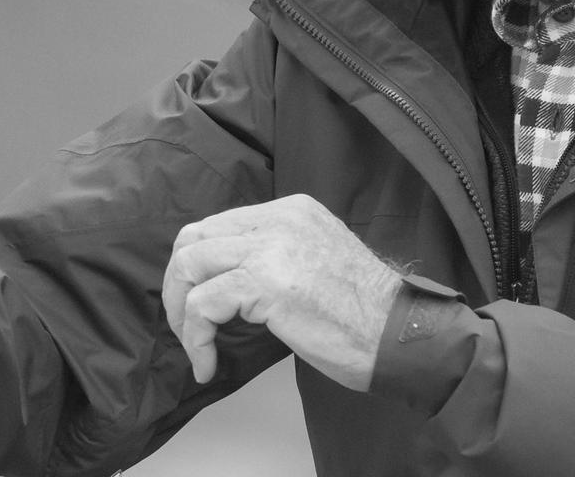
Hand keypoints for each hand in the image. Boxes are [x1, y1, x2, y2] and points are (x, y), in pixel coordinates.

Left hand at [162, 194, 402, 390]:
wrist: (396, 332)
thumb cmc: (364, 312)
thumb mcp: (317, 260)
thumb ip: (277, 255)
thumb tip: (228, 279)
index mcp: (292, 210)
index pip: (220, 224)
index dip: (197, 266)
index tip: (197, 303)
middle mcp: (278, 219)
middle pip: (194, 237)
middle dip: (177, 285)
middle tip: (185, 324)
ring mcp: (270, 247)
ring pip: (189, 266)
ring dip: (180, 314)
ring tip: (195, 347)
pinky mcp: (264, 282)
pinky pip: (202, 305)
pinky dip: (196, 339)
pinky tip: (207, 364)